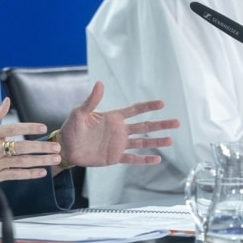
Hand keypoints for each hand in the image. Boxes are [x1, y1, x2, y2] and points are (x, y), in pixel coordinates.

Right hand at [0, 97, 61, 191]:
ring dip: (41, 160)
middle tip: (56, 147)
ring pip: (23, 161)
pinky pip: (16, 174)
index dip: (29, 127)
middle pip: (23, 146)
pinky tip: (41, 172)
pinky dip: (29, 173)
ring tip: (54, 159)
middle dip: (42, 147)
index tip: (43, 128)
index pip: (13, 128)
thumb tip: (7, 101)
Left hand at [56, 81, 178, 167]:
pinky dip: (144, 159)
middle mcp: (120, 130)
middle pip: (144, 126)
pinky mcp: (115, 157)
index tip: (162, 104)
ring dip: (157, 142)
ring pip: (142, 142)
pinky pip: (132, 159)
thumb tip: (100, 83)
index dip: (148, 107)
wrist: (66, 147)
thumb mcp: (80, 112)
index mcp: (113, 117)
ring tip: (171, 140)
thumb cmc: (71, 127)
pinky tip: (157, 159)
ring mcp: (119, 144)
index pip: (134, 110)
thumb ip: (92, 100)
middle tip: (177, 122)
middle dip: (160, 124)